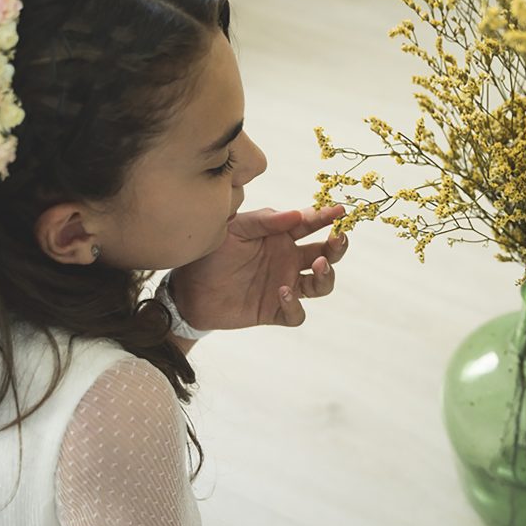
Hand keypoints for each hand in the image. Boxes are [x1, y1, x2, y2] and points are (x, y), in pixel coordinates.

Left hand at [170, 205, 348, 329]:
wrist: (185, 288)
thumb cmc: (211, 252)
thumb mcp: (234, 228)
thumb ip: (265, 221)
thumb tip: (298, 215)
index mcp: (281, 236)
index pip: (311, 225)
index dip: (327, 217)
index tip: (340, 211)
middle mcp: (288, 260)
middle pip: (326, 254)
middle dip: (337, 247)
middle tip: (339, 238)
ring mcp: (284, 285)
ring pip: (320, 285)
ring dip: (326, 275)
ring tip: (318, 265)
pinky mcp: (273, 311)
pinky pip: (296, 314)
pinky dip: (294, 306)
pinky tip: (282, 292)